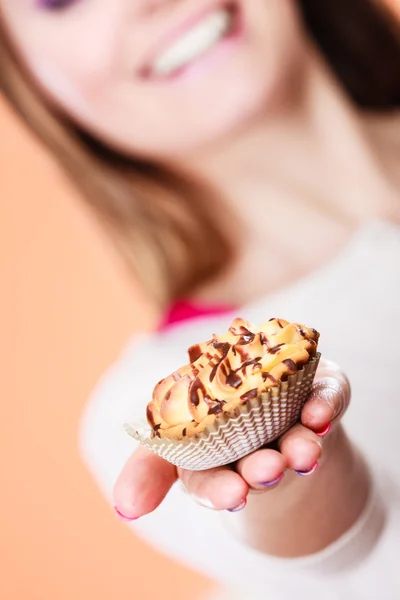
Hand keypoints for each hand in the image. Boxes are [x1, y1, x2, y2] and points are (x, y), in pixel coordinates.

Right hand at [114, 358, 350, 519]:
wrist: (267, 396)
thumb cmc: (212, 421)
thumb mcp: (169, 443)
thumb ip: (148, 468)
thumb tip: (124, 508)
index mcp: (216, 458)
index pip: (211, 481)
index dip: (218, 490)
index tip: (231, 495)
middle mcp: (258, 446)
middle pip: (259, 464)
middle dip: (262, 470)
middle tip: (268, 470)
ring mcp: (293, 421)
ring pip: (299, 440)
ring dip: (301, 448)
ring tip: (303, 453)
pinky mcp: (322, 393)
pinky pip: (331, 398)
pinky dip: (327, 404)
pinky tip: (320, 414)